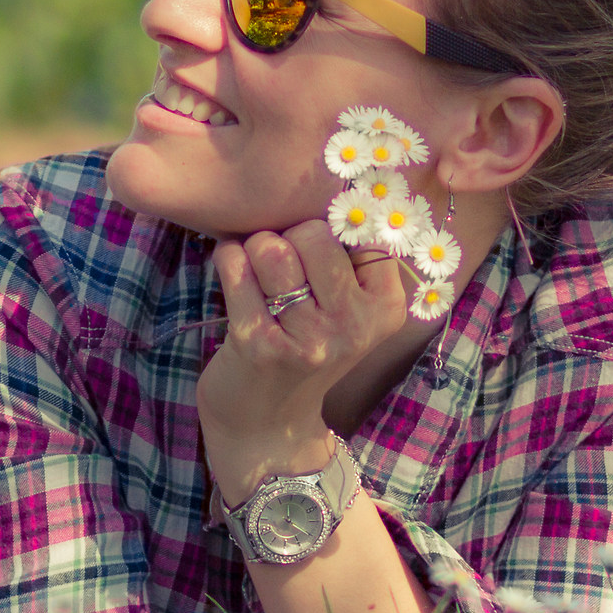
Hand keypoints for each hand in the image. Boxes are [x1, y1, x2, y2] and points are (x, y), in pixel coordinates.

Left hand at [197, 220, 410, 496]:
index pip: (361, 228)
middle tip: (280, 263)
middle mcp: (353, 326)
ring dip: (254, 248)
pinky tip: (234, 273)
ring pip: (271, 248)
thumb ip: (347, 258)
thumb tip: (338, 184)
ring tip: (257, 273)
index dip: (328, 226)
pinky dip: (228, 258)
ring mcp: (307, 338)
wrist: (266, 427)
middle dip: (286, 235)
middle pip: (313, 233)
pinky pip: (235, 266)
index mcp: (384, 308)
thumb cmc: (304, 349)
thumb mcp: (346, 312)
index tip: (314, 244)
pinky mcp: (259, 344)